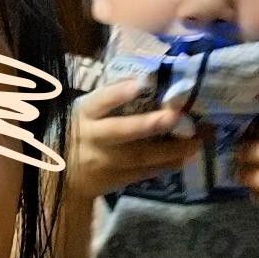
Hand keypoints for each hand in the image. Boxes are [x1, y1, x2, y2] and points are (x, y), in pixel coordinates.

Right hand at [67, 78, 198, 198]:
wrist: (63, 176)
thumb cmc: (80, 132)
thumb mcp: (85, 112)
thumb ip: (109, 98)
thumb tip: (147, 77)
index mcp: (85, 115)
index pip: (99, 102)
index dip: (118, 94)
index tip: (139, 84)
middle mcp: (94, 138)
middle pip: (120, 132)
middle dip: (147, 125)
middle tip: (173, 117)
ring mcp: (105, 162)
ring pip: (138, 156)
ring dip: (169, 150)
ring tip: (195, 142)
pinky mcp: (116, 179)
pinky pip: (144, 172)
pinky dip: (165, 166)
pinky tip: (185, 158)